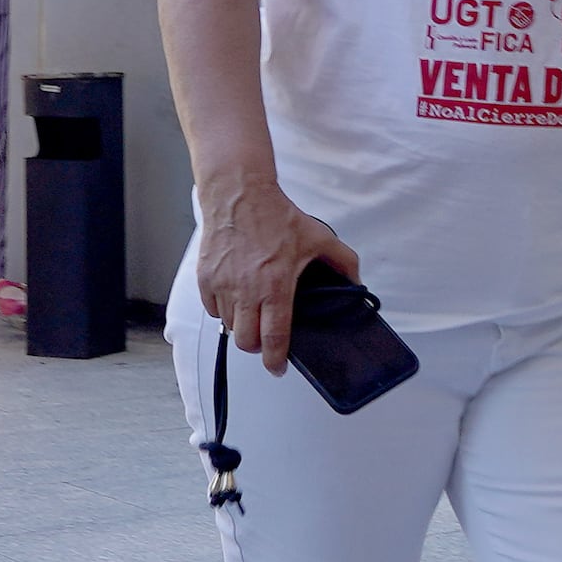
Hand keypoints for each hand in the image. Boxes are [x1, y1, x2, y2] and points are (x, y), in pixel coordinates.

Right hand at [195, 180, 357, 373]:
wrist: (239, 194)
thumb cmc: (274, 215)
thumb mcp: (318, 238)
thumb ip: (343, 262)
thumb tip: (356, 281)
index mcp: (275, 285)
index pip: (273, 337)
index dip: (276, 360)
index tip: (278, 368)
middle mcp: (246, 289)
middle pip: (246, 341)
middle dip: (258, 347)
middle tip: (265, 340)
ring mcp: (222, 284)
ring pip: (229, 326)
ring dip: (242, 326)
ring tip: (253, 312)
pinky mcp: (205, 278)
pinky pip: (212, 309)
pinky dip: (223, 310)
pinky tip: (236, 298)